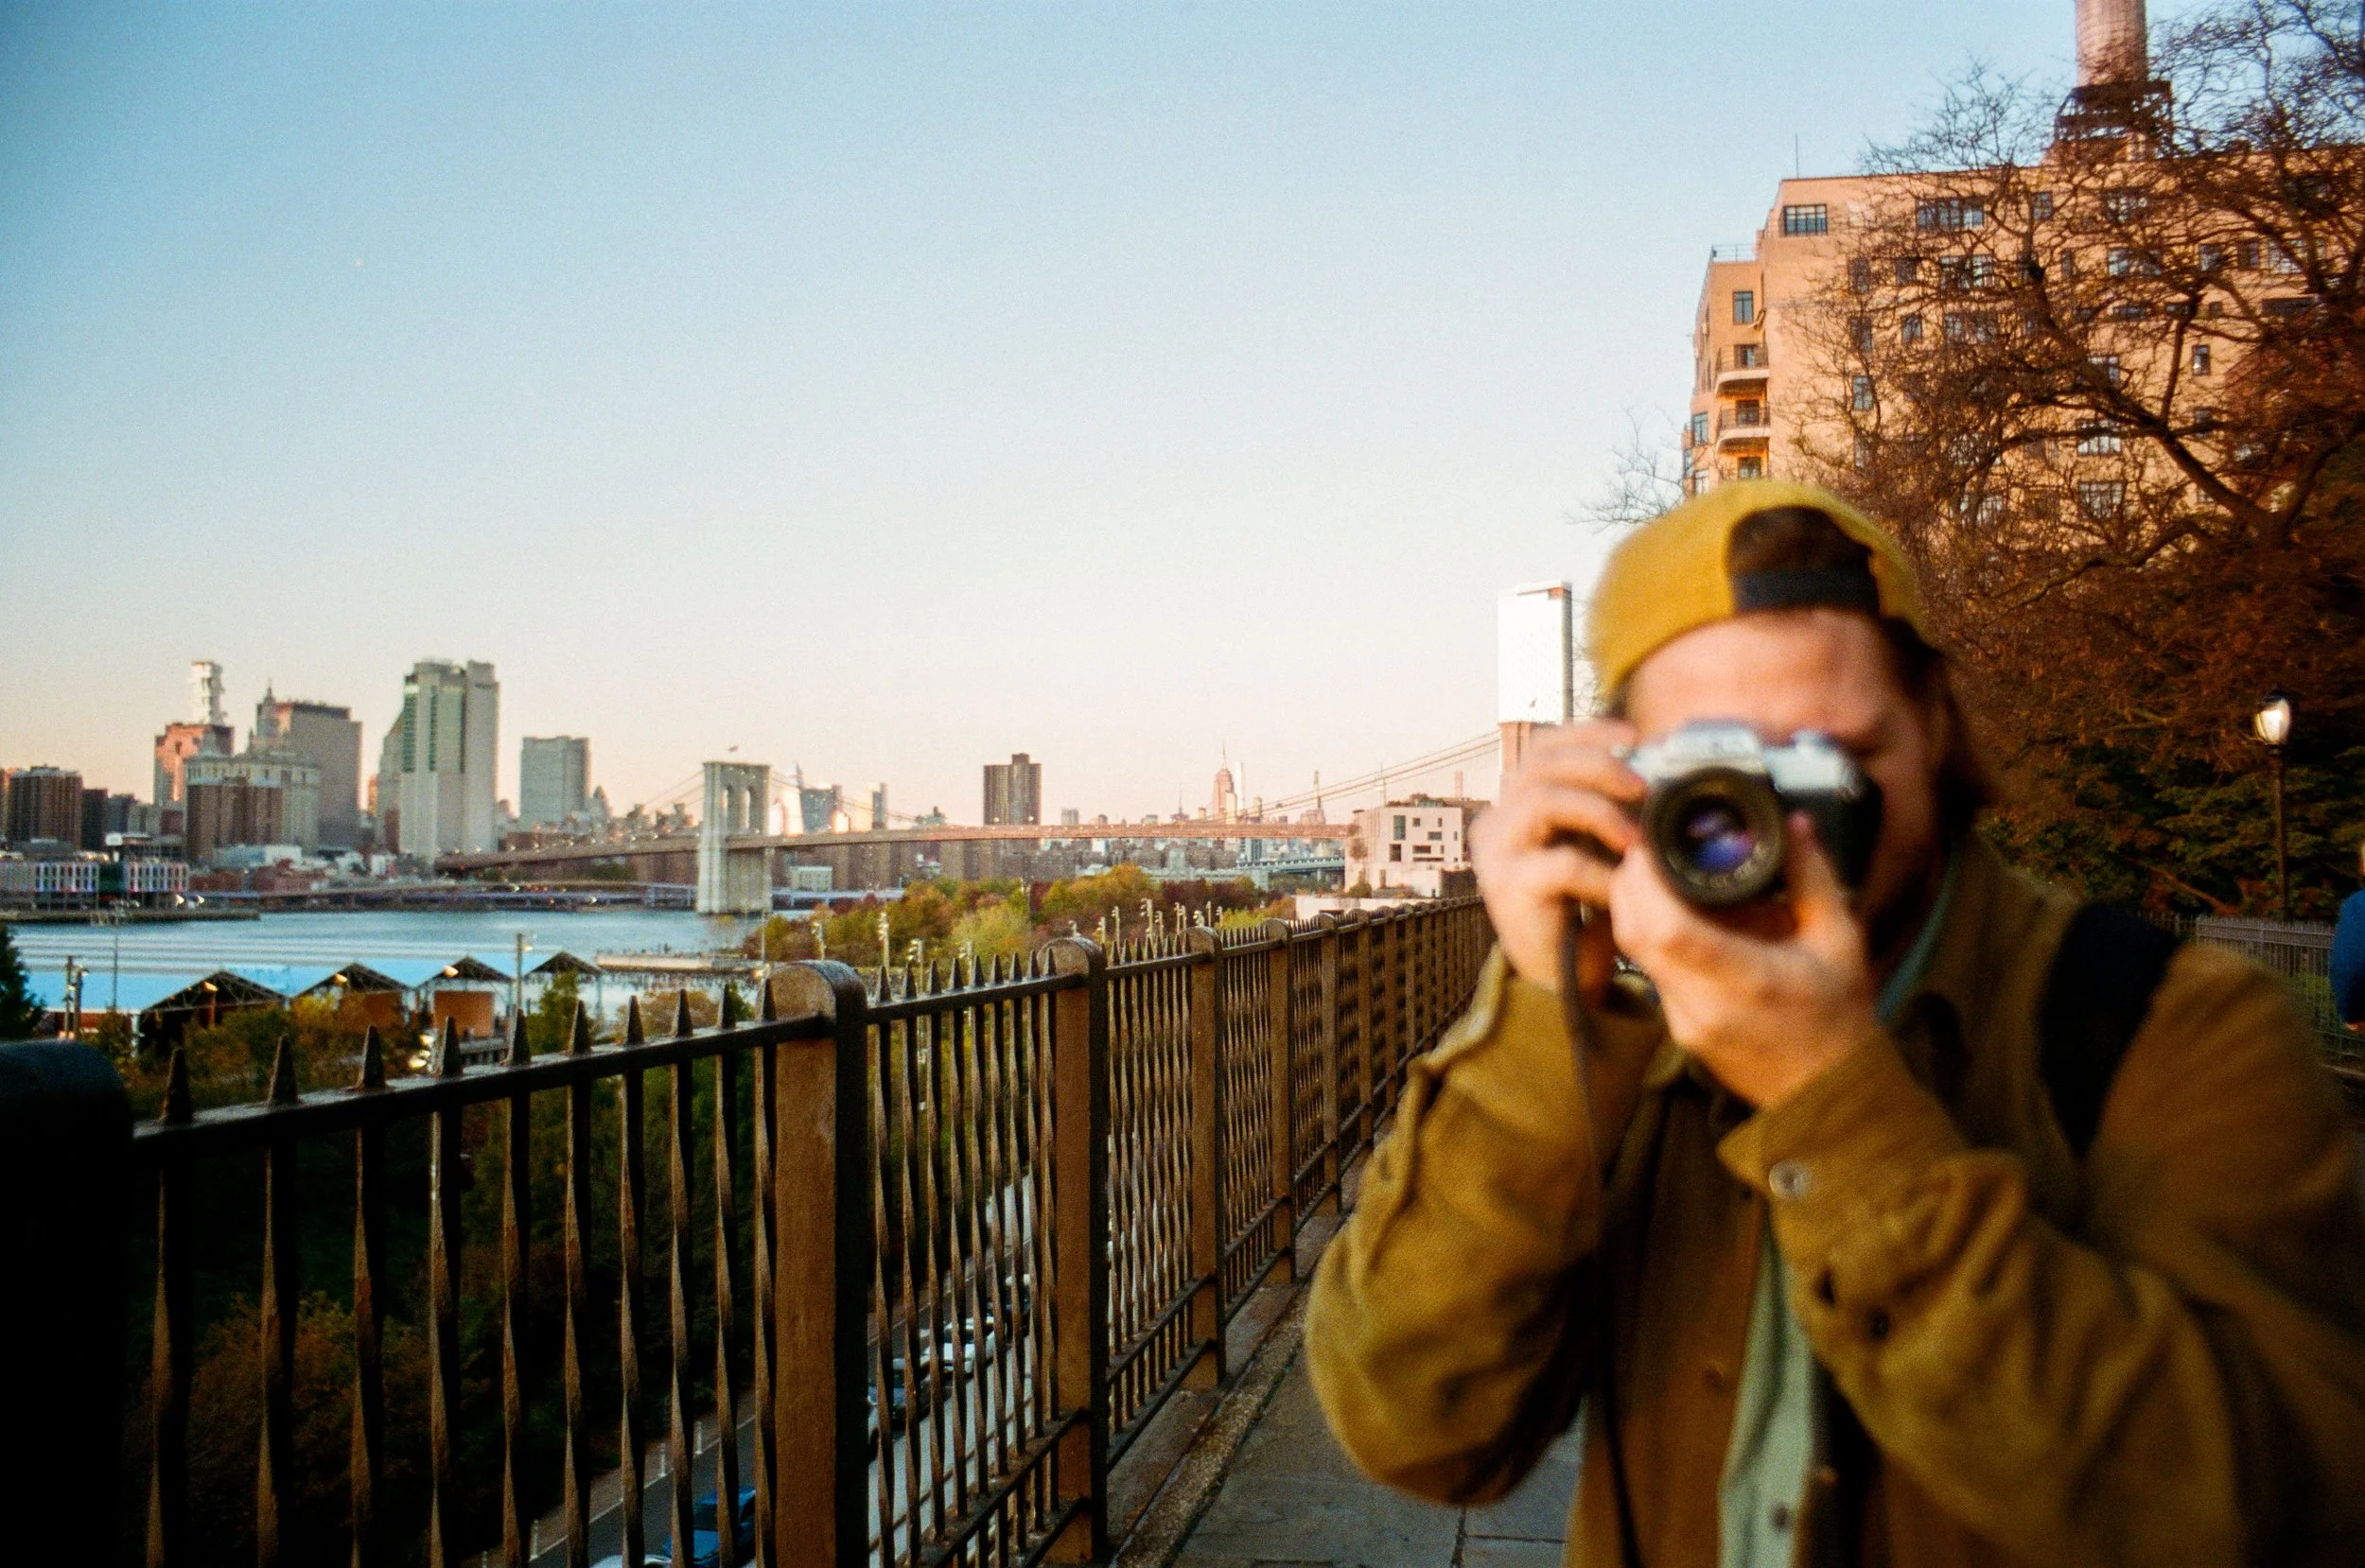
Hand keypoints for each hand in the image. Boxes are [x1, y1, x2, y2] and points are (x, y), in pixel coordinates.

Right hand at [1471, 721, 1643, 999]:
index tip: (1633, 738)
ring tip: (1636, 839)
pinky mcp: (1509, 889)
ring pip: (1543, 801)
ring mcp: (1497, 855)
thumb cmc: (1583, 906)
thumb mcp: (1592, 844)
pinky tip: (1622, 885)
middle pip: (1540, 765)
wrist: (1563, 976)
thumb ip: (1604, 807)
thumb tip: (1651, 767)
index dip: (1586, 734)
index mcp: (1513, 804)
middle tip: (1643, 788)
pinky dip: (1601, 870)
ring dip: (1600, 812)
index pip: (1541, 747)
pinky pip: (1561, 862)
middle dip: (1598, 767)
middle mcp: (1495, 822)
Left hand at [1606, 813, 1879, 1108]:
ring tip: (1654, 870)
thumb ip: (1812, 877)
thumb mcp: (1839, 940)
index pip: (1667, 929)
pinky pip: (1650, 972)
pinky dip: (1650, 936)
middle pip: (1636, 936)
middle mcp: (1704, 1005)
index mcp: (1746, 980)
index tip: (1647, 844)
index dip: (1644, 883)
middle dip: (1628, 885)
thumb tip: (1793, 822)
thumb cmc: (1840, 1015)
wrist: (1828, 1092)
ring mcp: (1685, 1022)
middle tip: (1641, 846)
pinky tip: (1671, 912)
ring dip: (1634, 908)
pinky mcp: (1678, 1028)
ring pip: (1635, 954)